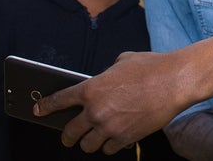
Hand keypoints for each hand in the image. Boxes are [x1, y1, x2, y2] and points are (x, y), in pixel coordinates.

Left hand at [34, 52, 182, 154]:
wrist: (175, 81)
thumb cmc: (151, 67)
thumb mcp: (122, 62)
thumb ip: (106, 74)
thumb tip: (104, 82)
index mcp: (91, 88)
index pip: (59, 101)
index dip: (45, 107)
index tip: (38, 110)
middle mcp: (96, 110)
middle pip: (69, 132)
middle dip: (66, 135)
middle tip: (68, 136)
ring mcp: (110, 127)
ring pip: (87, 145)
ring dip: (88, 142)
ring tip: (94, 138)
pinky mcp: (125, 138)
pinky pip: (108, 149)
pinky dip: (109, 145)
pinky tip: (114, 138)